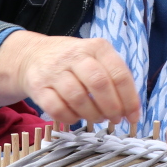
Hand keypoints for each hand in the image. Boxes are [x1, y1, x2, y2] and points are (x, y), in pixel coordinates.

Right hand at [0, 31, 140, 126]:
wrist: (33, 55)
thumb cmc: (73, 61)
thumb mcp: (96, 57)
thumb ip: (113, 78)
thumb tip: (130, 110)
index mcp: (96, 47)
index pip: (119, 73)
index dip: (129, 99)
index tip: (133, 116)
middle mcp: (75, 55)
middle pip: (99, 84)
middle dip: (111, 107)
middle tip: (115, 118)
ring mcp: (54, 71)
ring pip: (78, 97)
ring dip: (92, 114)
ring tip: (97, 117)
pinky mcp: (38, 87)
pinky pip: (57, 108)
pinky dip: (71, 118)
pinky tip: (76, 117)